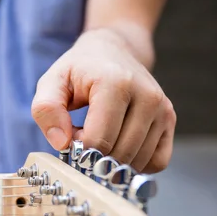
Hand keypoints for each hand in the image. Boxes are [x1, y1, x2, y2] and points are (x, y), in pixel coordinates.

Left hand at [31, 28, 175, 173]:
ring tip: (103, 137)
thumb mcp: (52, 82)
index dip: (79, 148)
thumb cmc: (80, 70)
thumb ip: (46, 110)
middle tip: (86, 135)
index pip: (98, 141)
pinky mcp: (170, 120)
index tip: (73, 133)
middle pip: (118, 154)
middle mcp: (146, 96)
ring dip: (115, 160)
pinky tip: (121, 146)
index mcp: (115, 83)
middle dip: (96, 156)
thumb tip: (62, 143)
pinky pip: (157, 162)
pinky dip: (137, 164)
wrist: (114, 51)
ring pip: (138, 161)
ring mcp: (162, 109)